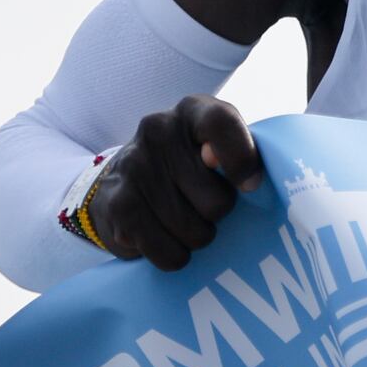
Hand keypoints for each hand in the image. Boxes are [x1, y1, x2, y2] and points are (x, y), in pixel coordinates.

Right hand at [88, 95, 265, 270]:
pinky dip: (173, 256)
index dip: (241, 159)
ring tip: (182, 220)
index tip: (248, 185)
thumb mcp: (217, 148)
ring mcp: (134, 166)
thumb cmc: (188, 166)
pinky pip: (168, 253)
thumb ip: (240, 155)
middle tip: (201, 204)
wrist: (122, 181)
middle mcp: (158, 129)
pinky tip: (163, 238)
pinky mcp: (118, 205)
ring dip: (196, 237)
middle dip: (217, 214)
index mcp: (192, 110)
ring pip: (195, 233)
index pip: (221, 123)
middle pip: (216, 200)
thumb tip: (248, 180)